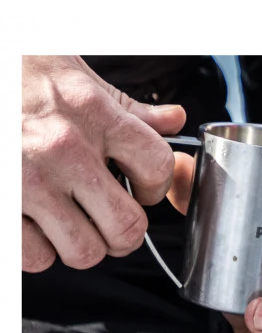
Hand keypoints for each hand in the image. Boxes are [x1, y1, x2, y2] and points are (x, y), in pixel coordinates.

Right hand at [21, 55, 187, 271]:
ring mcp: (30, 177)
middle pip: (127, 226)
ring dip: (81, 246)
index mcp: (93, 112)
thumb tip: (174, 120)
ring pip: (85, 251)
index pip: (157, 166)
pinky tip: (33, 227)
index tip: (139, 190)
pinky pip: (37, 257)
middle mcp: (65, 147)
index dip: (155, 187)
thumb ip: (127, 108)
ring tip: (67, 224)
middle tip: (106, 222)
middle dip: (122, 233)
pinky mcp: (2, 203)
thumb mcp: (75, 77)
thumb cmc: (18, 75)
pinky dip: (38, 251)